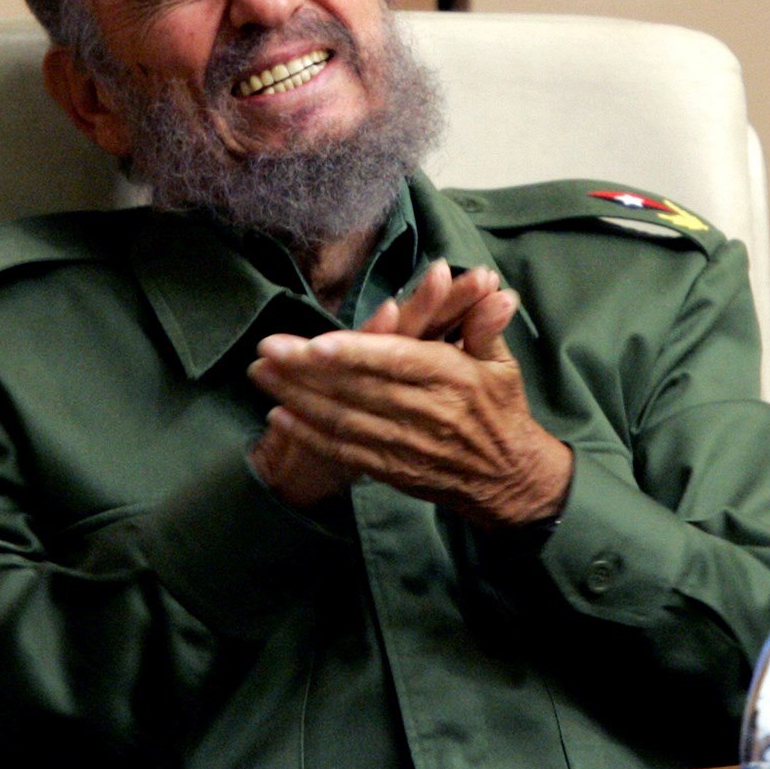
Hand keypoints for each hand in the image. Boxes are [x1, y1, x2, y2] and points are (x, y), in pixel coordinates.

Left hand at [248, 263, 570, 529]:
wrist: (509, 480)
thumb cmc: (501, 411)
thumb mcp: (503, 364)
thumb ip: (486, 324)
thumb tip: (493, 288)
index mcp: (451, 378)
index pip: (397, 361)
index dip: (355, 353)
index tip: (315, 343)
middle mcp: (425, 412)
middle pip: (359, 389)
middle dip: (308, 370)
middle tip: (267, 348)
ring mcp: (405, 444)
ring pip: (344, 420)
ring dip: (298, 398)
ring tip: (260, 374)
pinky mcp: (392, 469)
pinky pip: (345, 451)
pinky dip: (310, 434)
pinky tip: (279, 416)